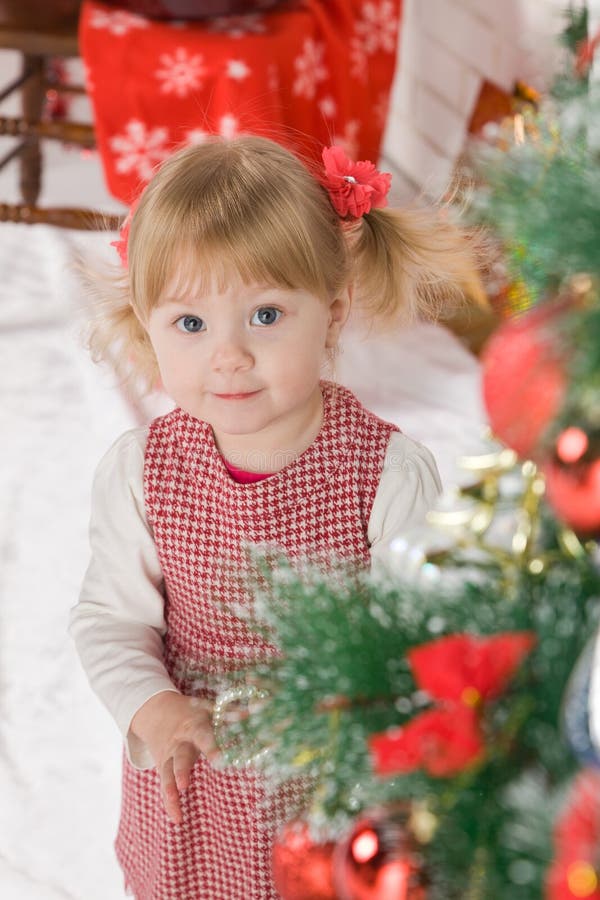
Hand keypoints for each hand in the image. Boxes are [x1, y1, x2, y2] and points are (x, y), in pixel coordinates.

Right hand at [130, 691, 219, 823]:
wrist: (157, 710)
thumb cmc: (193, 713)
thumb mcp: (209, 709)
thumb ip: (230, 714)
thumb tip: (255, 712)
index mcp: (194, 726)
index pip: (202, 736)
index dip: (210, 747)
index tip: (219, 760)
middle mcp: (179, 742)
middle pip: (179, 756)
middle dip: (181, 770)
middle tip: (185, 784)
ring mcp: (169, 756)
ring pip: (167, 772)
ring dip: (170, 787)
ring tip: (175, 801)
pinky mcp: (163, 768)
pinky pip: (165, 787)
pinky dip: (169, 803)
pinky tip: (177, 819)